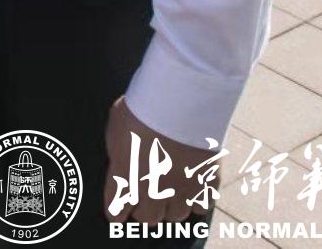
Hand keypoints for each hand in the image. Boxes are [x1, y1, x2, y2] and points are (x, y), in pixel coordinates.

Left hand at [103, 96, 215, 224]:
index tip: (119, 207)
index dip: (117, 210)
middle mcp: (151, 191)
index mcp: (124, 178)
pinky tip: (192, 185)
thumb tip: (122, 163)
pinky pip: (201, 206)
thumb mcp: (116, 128)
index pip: (115, 212)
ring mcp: (181, 190)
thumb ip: (118, 153)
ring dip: (171, 205)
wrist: (180, 102)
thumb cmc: (141, 108)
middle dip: (145, 209)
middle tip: (147, 195)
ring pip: (175, 216)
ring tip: (171, 189)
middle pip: (147, 219)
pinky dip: (196, 199)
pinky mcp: (206, 184)